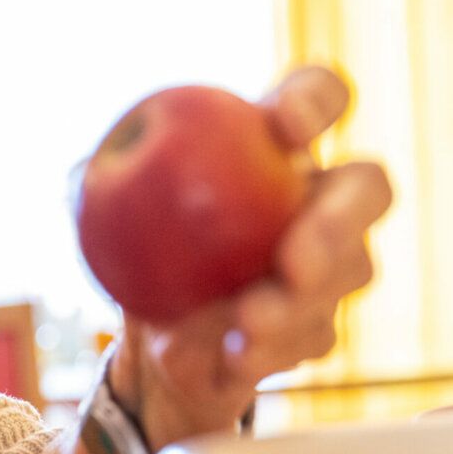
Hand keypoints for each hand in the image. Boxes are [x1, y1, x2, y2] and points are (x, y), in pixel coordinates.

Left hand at [110, 65, 392, 449]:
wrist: (151, 331)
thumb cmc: (136, 242)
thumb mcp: (103, 204)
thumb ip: (102, 176)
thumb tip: (84, 168)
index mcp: (276, 146)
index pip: (318, 97)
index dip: (316, 100)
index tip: (286, 123)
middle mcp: (321, 199)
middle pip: (368, 188)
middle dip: (342, 217)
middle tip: (295, 254)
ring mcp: (331, 266)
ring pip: (346, 274)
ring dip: (298, 301)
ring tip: (249, 319)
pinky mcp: (315, 327)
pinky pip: (311, 338)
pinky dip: (271, 349)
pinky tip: (236, 356)